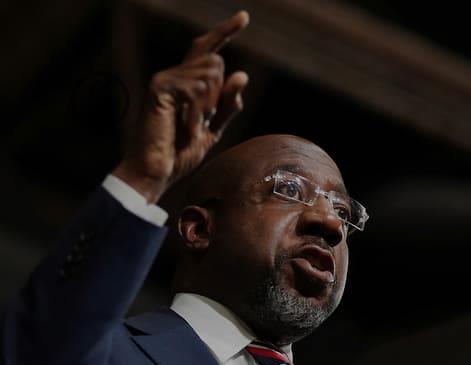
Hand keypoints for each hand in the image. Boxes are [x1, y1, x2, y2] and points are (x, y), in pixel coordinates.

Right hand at [113, 11, 249, 202]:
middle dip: (220, 95)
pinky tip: (185, 126)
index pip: (209, 50)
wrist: (156, 172)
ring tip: (190, 125)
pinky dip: (199, 111)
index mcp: (186, 83)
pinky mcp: (159, 87)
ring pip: (210, 74)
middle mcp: (173, 75)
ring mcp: (164, 78)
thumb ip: (227, 105)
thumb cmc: (179, 154)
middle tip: (202, 121)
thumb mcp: (212, 130)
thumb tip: (241, 75)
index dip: (226, 32)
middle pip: (216, 62)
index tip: (245, 17)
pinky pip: (198, 88)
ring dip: (209, 106)